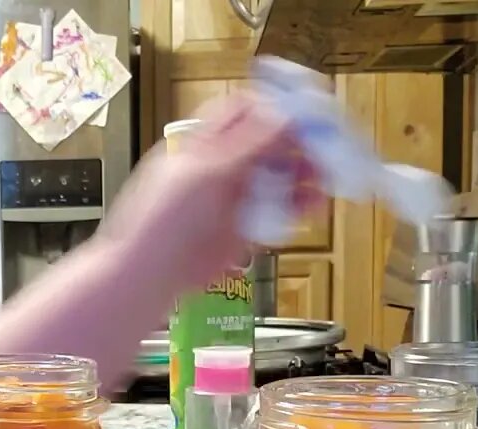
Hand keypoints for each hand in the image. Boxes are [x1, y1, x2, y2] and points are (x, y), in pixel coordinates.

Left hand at [100, 93, 321, 289]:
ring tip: (327, 175)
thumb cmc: (162, 220)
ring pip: (276, 177)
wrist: (147, 275)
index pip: (244, 110)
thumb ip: (248, 145)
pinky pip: (275, 211)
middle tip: (329, 145)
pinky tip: (314, 203)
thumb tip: (287, 114)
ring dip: (303, 173)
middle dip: (299, 142)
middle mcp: (219, 166)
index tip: (311, 108)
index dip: (277, 106)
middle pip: (267, 143)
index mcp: (202, 143)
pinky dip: (297, 205)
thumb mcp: (207, 174)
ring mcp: (230, 199)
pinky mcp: (241, 229)